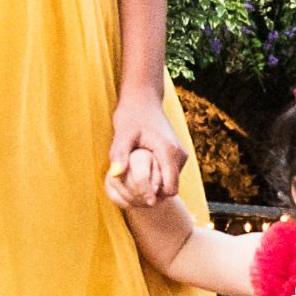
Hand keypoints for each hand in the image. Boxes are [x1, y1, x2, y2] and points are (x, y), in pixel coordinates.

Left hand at [107, 89, 183, 207]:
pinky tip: (142, 172)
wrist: (144, 99)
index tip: (136, 196)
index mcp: (169, 151)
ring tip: (135, 181)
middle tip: (131, 191)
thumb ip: (120, 155)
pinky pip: (170, 175)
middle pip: (171, 189)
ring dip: (156, 186)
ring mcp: (181, 155)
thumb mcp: (122, 134)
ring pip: (171, 183)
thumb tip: (114, 175)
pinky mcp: (178, 155)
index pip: (170, 188)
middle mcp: (180, 155)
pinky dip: (158, 178)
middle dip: (154, 194)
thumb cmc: (131, 115)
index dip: (154, 196)